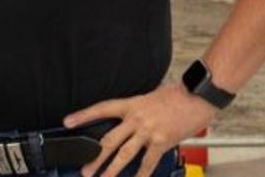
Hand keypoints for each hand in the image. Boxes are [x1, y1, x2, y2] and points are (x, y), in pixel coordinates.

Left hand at [64, 83, 214, 176]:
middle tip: (85, 169)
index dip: (83, 115)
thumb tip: (128, 124)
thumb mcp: (149, 98)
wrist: (197, 96)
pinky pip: (148, 162)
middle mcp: (136, 118)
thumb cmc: (176, 96)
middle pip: (109, 140)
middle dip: (95, 156)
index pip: (101, 109)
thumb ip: (136, 112)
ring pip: (125, 153)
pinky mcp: (162, 141)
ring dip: (112, 169)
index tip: (67, 122)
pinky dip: (142, 174)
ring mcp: (148, 131)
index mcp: (130, 105)